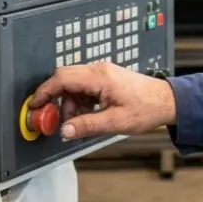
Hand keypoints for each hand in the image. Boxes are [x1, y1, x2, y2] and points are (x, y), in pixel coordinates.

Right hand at [29, 63, 175, 139]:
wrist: (167, 102)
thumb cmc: (147, 108)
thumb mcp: (115, 122)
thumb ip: (87, 126)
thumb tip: (65, 130)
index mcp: (100, 77)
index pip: (62, 78)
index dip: (44, 92)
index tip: (35, 105)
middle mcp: (100, 70)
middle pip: (65, 78)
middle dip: (56, 100)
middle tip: (53, 119)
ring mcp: (104, 73)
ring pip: (74, 85)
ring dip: (71, 104)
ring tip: (80, 122)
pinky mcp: (107, 79)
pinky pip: (85, 87)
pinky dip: (81, 102)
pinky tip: (89, 116)